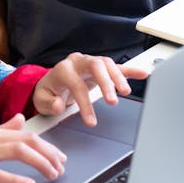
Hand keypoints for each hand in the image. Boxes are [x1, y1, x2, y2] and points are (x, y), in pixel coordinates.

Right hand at [0, 114, 66, 182]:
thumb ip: (0, 131)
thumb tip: (20, 120)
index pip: (25, 134)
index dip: (46, 145)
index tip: (59, 157)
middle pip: (26, 140)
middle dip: (48, 153)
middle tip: (61, 166)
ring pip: (17, 152)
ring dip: (40, 163)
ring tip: (52, 174)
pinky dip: (17, 179)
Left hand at [32, 53, 149, 126]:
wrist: (52, 82)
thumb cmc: (49, 91)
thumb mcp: (41, 100)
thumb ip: (48, 103)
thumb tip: (58, 105)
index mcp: (63, 70)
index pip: (76, 84)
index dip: (84, 103)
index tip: (91, 121)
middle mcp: (78, 62)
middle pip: (95, 65)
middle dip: (105, 82)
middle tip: (112, 101)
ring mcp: (90, 63)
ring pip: (107, 63)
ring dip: (117, 77)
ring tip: (125, 92)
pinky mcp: (100, 68)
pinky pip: (117, 66)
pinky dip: (130, 70)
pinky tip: (142, 73)